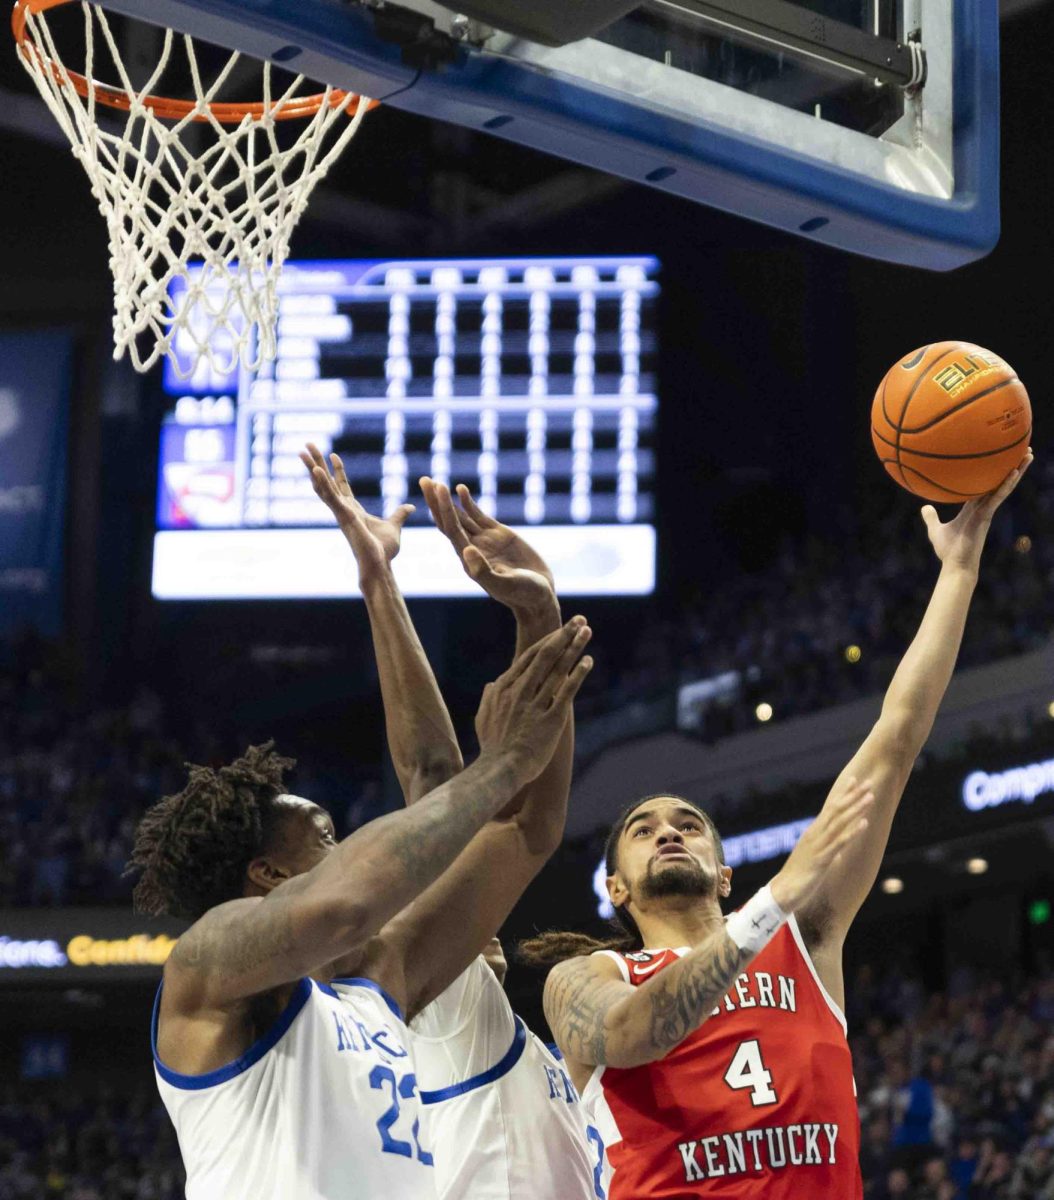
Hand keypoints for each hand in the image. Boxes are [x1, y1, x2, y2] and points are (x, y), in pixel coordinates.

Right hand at [300, 443, 413, 579]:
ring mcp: (341, 512)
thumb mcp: (394, 526)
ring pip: (323, 486)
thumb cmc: (384, 551)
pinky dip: (322, 483)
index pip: (342, 486)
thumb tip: (410, 507)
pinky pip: (330, 497)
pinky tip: (315, 470)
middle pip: (327, 481)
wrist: (380, 565)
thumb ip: (400, 515)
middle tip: (307, 445)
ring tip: (302, 451)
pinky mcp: (343, 516)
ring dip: (312, 467)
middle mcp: (343, 509)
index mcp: (353, 510)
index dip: (337, 470)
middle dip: (316, 463)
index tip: (334, 454)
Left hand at [419, 477, 556, 614]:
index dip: (443, 509)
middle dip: (436, 501)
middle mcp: (472, 547)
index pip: (451, 529)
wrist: (538, 595)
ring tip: (435, 482)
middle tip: (424, 480)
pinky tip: (460, 489)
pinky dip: (468, 503)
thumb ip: (484, 570)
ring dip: (447, 500)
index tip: (437, 489)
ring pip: (461, 516)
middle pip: (449, 520)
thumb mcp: (504, 584)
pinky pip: (478, 516)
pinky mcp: (498, 534)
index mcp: (469, 559)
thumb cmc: (522, 593)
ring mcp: (484, 540)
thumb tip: (466, 550)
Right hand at [475, 617, 592, 784]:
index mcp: (504, 687)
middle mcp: (520, 690)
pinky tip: (588, 661)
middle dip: (564, 634)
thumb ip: (488, 698)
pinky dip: (578, 673)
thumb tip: (492, 684)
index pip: (529, 657)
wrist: (500, 770)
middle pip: (545, 655)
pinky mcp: (551, 718)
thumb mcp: (482, 718)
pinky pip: (566, 690)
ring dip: (574, 647)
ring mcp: (535, 703)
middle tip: (579, 620)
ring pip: (558, 668)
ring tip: (587, 631)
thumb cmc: (492, 747)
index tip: (560, 631)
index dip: (547, 641)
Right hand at [769, 776, 874, 912]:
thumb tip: (838, 849)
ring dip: (856, 809)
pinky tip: (864, 824)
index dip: (843, 794)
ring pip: (840, 822)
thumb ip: (825, 849)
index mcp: (814, 832)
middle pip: (836, 810)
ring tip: (870, 798)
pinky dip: (852, 832)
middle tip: (868, 783)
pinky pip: (839, 843)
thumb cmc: (799, 875)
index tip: (855, 780)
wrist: (784, 891)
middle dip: (853, 796)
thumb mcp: (814, 857)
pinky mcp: (822, 859)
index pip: (830, 808)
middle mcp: (816, 834)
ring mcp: (818, 845)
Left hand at [922, 450, 1032, 573]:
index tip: (999, 459)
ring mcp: (987, 511)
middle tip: (1023, 449)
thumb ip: (931, 517)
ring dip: (1017, 470)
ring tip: (1027, 453)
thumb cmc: (947, 550)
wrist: (955, 565)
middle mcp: (983, 507)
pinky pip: (998, 496)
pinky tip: (1014, 471)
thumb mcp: (936, 529)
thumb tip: (924, 506)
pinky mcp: (986, 516)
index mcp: (973, 507)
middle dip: (1012, 466)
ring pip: (1004, 486)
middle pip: (1000, 482)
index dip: (993, 473)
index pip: (985, 485)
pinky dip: (1006, 484)